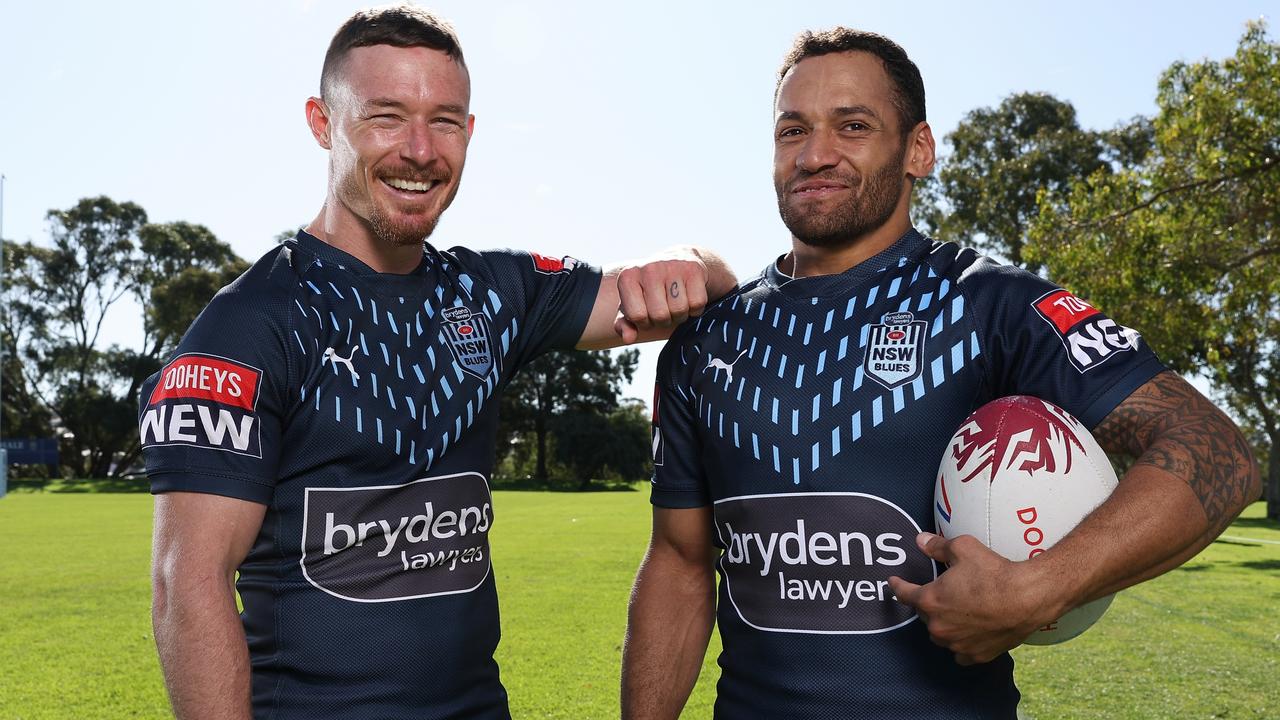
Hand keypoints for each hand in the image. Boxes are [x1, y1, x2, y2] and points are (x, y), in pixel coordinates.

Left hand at [613, 250, 711, 343]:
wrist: (678, 261)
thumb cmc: (650, 290)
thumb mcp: (632, 306)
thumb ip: (624, 325)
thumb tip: (628, 338)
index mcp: (627, 277)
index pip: (637, 316)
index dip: (645, 322)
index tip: (648, 312)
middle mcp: (648, 268)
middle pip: (660, 315)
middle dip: (664, 320)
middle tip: (665, 308)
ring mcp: (671, 266)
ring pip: (679, 310)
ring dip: (680, 315)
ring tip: (676, 303)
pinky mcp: (693, 268)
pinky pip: (697, 303)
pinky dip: (695, 308)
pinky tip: (688, 296)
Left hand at [887, 532, 1060, 664]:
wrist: (1027, 598)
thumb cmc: (994, 572)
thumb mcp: (962, 548)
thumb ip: (937, 546)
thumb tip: (921, 541)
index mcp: (930, 600)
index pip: (904, 594)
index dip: (897, 586)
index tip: (893, 583)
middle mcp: (939, 626)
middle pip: (925, 615)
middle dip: (929, 604)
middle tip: (942, 592)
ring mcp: (957, 643)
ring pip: (941, 635)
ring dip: (943, 625)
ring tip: (955, 612)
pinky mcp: (976, 654)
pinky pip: (960, 653)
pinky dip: (960, 645)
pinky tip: (966, 636)